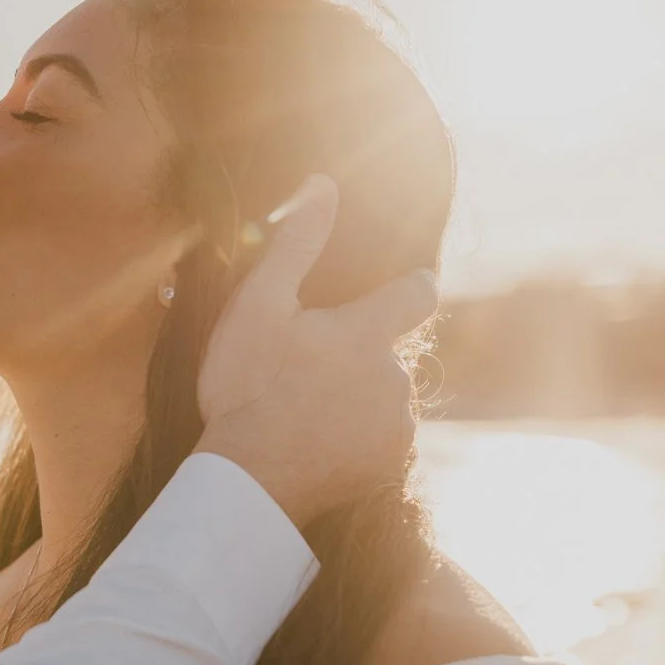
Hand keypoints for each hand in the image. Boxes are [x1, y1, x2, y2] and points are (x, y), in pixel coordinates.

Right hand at [194, 174, 439, 523]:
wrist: (248, 480)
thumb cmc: (245, 388)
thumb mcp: (259, 306)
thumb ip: (297, 243)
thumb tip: (323, 184)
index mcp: (368, 333)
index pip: (418, 294)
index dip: (412, 288)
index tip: (403, 289)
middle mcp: (395, 377)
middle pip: (389, 353)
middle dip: (358, 356)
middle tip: (305, 372)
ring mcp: (396, 425)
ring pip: (384, 398)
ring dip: (358, 399)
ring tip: (306, 412)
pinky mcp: (390, 465)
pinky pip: (382, 440)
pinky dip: (358, 438)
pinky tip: (318, 442)